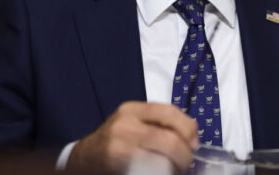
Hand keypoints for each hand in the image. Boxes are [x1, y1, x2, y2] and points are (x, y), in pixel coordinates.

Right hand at [66, 101, 198, 173]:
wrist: (84, 158)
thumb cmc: (115, 140)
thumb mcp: (133, 123)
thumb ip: (159, 123)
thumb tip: (193, 135)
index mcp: (132, 110)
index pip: (169, 112)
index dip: (188, 128)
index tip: (194, 142)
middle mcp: (125, 125)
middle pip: (169, 140)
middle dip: (184, 155)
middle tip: (186, 163)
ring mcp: (120, 147)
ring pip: (161, 160)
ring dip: (174, 167)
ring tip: (174, 169)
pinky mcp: (118, 165)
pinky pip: (149, 170)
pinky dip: (161, 172)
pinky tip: (161, 172)